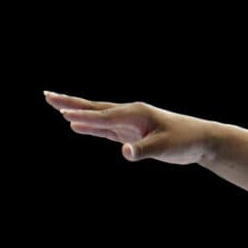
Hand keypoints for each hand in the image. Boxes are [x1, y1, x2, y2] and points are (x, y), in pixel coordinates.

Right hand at [42, 92, 212, 163]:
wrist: (201, 138)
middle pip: (94, 108)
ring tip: (56, 107)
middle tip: (46, 95)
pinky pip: (105, 128)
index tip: (63, 115)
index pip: (104, 117)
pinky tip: (77, 126)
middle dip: (70, 103)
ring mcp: (128, 122)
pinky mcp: (130, 132)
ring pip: (97, 116)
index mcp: (135, 114)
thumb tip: (124, 152)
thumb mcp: (166, 147)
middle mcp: (129, 114)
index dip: (84, 118)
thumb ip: (144, 150)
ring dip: (76, 112)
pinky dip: (90, 126)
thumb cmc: (185, 141)